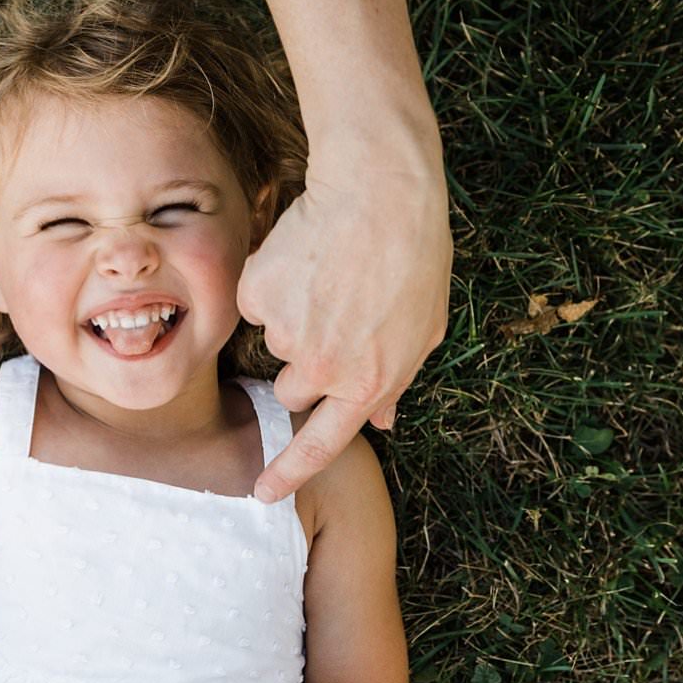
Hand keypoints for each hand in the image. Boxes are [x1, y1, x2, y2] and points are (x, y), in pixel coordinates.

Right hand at [239, 148, 450, 503]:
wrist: (381, 190)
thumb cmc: (415, 256)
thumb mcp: (425, 330)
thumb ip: (397, 380)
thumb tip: (383, 421)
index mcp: (366, 384)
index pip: (320, 446)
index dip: (290, 472)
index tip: (265, 492)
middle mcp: (322, 368)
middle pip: (293, 390)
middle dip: (306, 364)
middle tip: (335, 317)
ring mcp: (286, 333)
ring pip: (276, 340)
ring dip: (295, 317)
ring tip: (330, 275)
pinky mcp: (258, 294)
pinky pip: (257, 300)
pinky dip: (274, 282)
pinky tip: (306, 255)